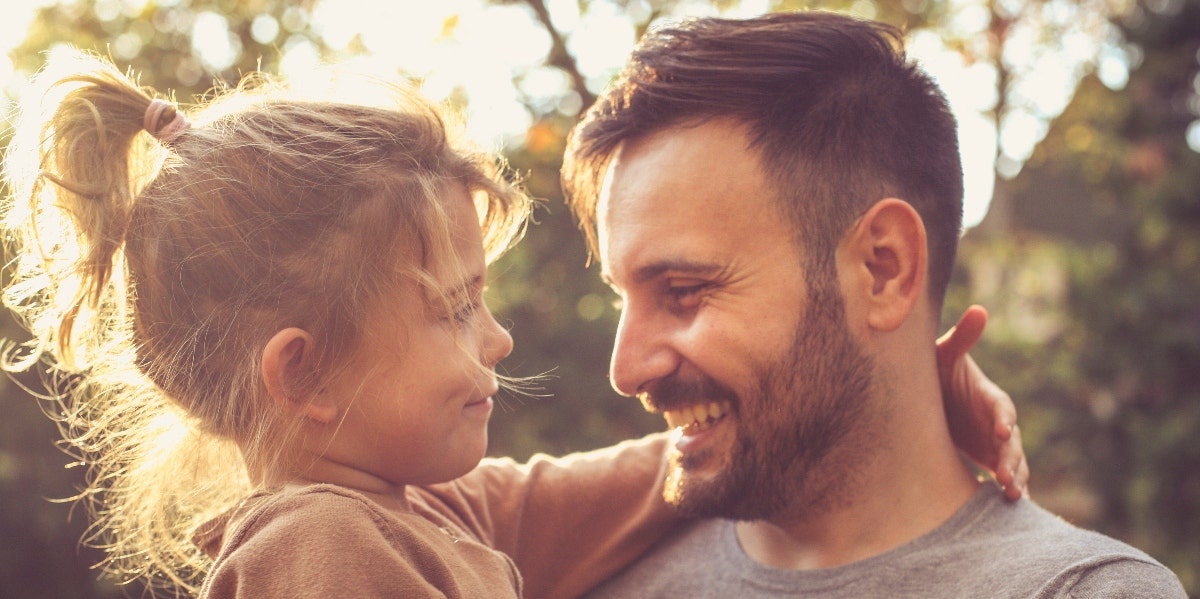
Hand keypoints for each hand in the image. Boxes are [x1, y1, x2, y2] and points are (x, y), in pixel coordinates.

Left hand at [936, 305, 1028, 499]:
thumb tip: (979, 310)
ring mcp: (992, 442)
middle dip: (1011, 459)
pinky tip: (1007, 509)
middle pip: (1011, 442)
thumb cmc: (937, 369)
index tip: (1002, 431)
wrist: (928, 393)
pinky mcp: (985, 457)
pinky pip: (1001, 475)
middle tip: (1006, 477)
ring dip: (1015, 478)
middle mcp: (995, 421)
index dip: (1003, 418)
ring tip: (1011, 497)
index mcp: (987, 395)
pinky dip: (1007, 489)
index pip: (1002, 406)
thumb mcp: (945, 354)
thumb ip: (962, 337)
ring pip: (1012, 462)